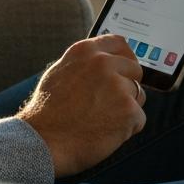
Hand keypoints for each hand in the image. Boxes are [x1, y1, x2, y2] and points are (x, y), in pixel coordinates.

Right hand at [17, 35, 146, 177]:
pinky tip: (105, 132)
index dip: (125, 58)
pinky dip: (127, 129)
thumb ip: (84, 63)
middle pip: (134, 70)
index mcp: (85, 51)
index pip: (119, 43)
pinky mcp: (129, 110)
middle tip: (109, 103)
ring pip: (138, 95)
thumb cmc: (48, 111)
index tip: (125, 69)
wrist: (44, 140)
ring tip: (101, 119)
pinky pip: (139, 119)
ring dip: (126, 108)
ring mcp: (117, 86)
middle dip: (127, 86)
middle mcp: (103, 63)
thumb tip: (105, 61)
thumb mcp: (60, 72)